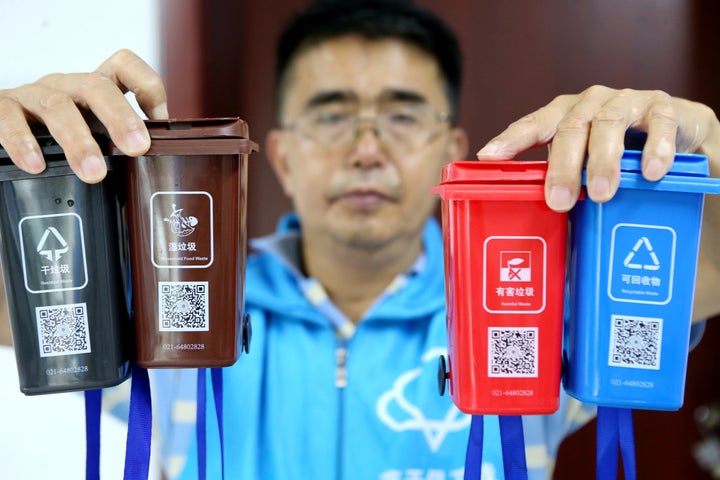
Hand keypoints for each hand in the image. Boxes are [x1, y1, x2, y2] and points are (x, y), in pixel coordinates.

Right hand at [0, 49, 168, 182]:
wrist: (2, 125)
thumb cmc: (55, 133)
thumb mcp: (90, 131)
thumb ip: (116, 140)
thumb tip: (152, 167)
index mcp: (92, 88)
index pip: (122, 66)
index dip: (146, 85)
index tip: (159, 119)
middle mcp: (65, 85)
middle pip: (96, 86)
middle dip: (120, 117)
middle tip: (137, 148)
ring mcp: (33, 94)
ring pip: (57, 106)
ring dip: (78, 141)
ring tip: (93, 172)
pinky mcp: (3, 106)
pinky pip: (8, 117)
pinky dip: (22, 141)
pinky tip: (36, 164)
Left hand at [476, 85, 719, 211]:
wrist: (677, 131)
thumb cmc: (618, 150)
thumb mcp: (586, 162)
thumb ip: (563, 177)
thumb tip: (534, 218)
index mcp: (564, 114)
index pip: (533, 125)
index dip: (510, 140)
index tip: (488, 157)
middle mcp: (590, 103)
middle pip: (570, 129)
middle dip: (563, 167)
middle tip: (559, 201)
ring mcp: (625, 101)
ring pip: (608, 126)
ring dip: (603, 162)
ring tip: (601, 193)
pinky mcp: (662, 107)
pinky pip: (657, 125)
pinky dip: (653, 149)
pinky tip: (649, 173)